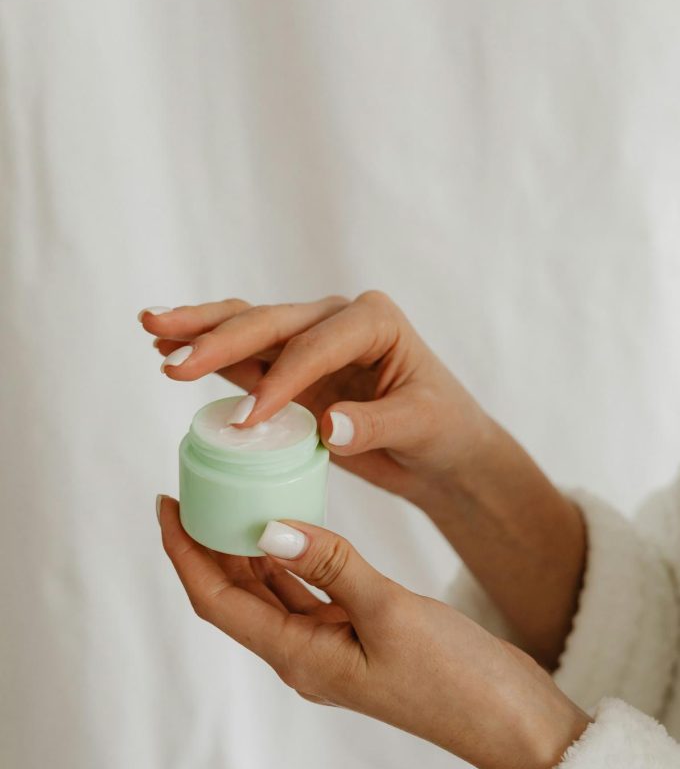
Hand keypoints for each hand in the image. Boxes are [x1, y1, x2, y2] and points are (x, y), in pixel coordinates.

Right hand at [139, 293, 490, 507]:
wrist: (441, 448)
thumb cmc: (441, 428)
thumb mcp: (421, 425)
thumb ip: (376, 424)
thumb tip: (328, 426)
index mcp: (373, 320)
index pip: (315, 345)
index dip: (279, 380)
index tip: (246, 419)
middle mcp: (336, 320)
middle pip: (269, 323)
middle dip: (217, 338)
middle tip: (169, 355)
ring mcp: (310, 341)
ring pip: (247, 329)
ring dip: (199, 332)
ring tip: (150, 328)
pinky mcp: (292, 368)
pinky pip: (244, 356)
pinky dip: (208, 353)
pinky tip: (165, 349)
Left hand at [157, 495, 589, 768]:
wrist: (508, 719)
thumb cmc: (455, 677)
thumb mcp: (390, 611)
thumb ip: (330, 565)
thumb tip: (268, 527)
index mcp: (300, 657)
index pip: (218, 600)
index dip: (184, 552)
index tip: (165, 503)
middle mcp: (303, 656)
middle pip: (234, 596)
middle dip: (206, 545)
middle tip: (194, 488)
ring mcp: (329, 649)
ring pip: (269, 593)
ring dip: (246, 550)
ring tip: (231, 498)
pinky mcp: (356, 639)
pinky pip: (306, 594)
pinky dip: (291, 559)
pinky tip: (290, 526)